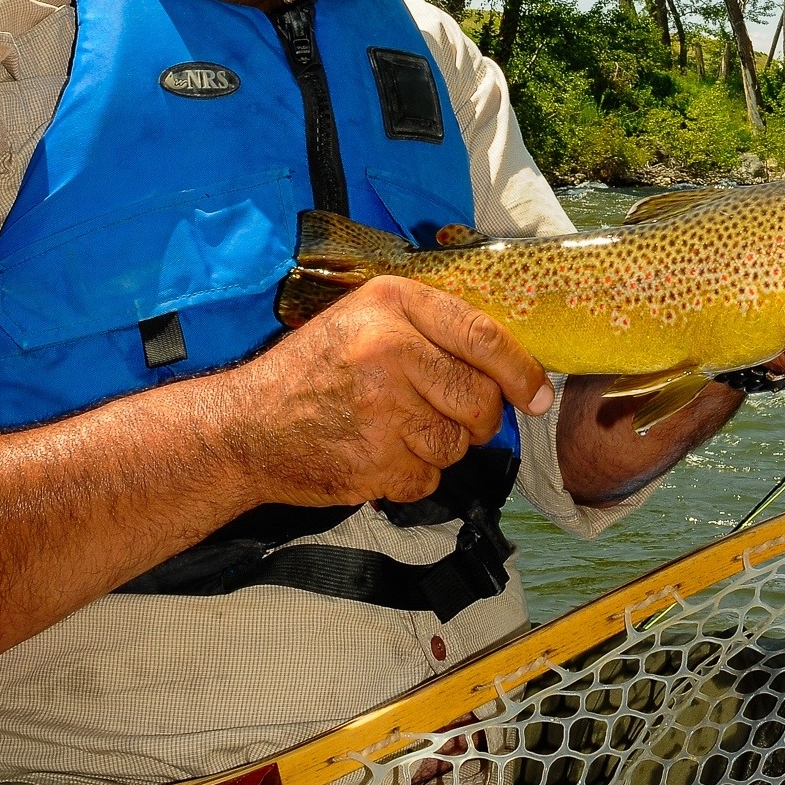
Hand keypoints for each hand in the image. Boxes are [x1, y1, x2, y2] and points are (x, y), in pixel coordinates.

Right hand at [234, 276, 552, 506]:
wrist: (246, 426)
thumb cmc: (312, 370)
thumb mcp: (365, 318)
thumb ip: (431, 326)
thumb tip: (510, 363)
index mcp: (393, 305)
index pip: (483, 336)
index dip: (521, 370)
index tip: (538, 393)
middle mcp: (390, 351)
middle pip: (481, 398)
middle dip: (478, 416)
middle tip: (447, 413)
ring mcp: (383, 411)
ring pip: (459, 443)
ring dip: (439, 446)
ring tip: (395, 429)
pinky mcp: (375, 463)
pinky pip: (430, 479)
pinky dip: (413, 475)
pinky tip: (379, 453)